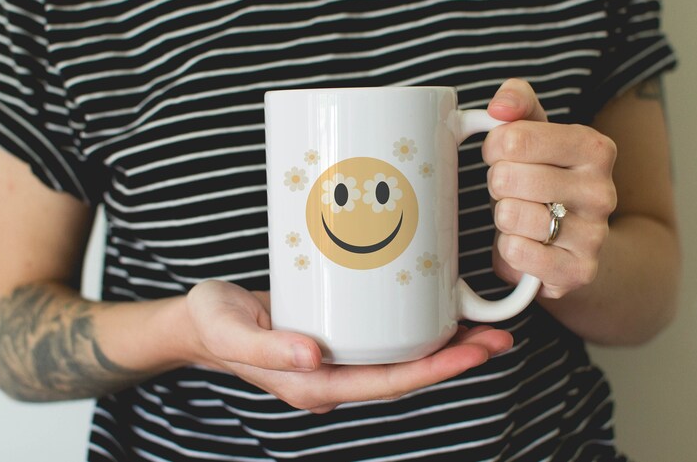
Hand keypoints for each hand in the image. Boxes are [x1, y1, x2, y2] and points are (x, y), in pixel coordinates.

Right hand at [185, 280, 511, 412]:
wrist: (199, 321)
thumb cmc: (212, 323)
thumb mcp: (231, 331)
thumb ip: (268, 349)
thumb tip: (313, 358)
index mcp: (312, 385)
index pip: (385, 383)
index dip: (433, 370)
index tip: (472, 351)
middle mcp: (332, 379)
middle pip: (404, 375)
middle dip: (453, 359)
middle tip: (497, 337)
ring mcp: (335, 362)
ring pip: (400, 359)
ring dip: (442, 346)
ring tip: (483, 328)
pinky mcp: (336, 341)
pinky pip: (384, 341)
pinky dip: (415, 330)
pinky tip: (436, 311)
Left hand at [482, 79, 617, 298]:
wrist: (579, 244)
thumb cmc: (547, 179)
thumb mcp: (536, 131)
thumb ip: (517, 101)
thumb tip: (500, 106)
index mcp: (594, 148)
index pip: (513, 138)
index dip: (495, 147)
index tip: (504, 154)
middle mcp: (602, 191)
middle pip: (506, 176)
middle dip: (498, 183)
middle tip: (514, 189)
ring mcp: (594, 235)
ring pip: (509, 214)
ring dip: (503, 217)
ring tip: (522, 215)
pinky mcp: (578, 271)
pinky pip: (517, 252)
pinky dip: (509, 249)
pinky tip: (526, 243)